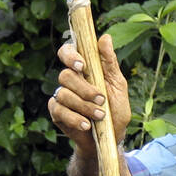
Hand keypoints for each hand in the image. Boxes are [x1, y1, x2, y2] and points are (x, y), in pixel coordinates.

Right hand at [49, 34, 130, 154]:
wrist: (112, 137)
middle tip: (101, 99)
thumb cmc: (116, 109)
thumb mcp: (118, 85)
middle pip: (65, 75)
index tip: (81, 66)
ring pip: (63, 94)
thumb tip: (105, 37)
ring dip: (83, 106)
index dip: (70, 56)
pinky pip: (59, 111)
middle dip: (84, 89)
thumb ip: (110, 63)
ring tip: (100, 115)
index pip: (67, 52)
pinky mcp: (57, 113)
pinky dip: (74, 118)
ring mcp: (61, 97)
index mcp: (83, 68)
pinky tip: (86, 125)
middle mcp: (70, 80)